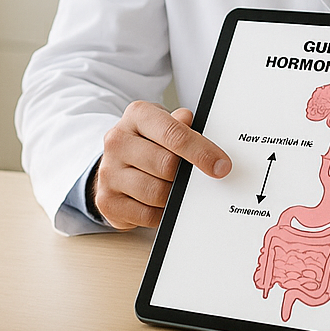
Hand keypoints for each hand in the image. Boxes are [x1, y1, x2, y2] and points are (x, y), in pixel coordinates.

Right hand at [93, 102, 231, 229]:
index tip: (221, 166)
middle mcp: (118, 141)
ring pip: (156, 193)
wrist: (115, 163)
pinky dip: (162, 214)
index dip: (201, 152)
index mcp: (137, 116)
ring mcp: (109, 172)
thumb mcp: (165, 125)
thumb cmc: (148, 142)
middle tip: (194, 179)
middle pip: (166, 165)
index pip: (173, 134)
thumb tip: (193, 124)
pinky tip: (162, 204)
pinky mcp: (108, 201)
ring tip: (176, 189)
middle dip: (186, 176)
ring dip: (174, 196)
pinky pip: (146, 215)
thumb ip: (181, 126)